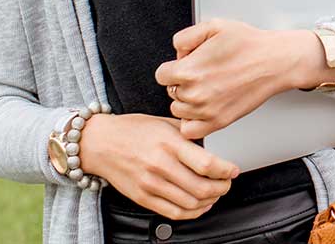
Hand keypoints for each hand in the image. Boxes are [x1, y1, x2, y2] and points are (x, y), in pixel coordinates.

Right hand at [77, 113, 238, 219]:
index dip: (226, 170)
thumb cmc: (132, 130)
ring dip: (210, 201)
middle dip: (222, 188)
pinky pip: (174, 213)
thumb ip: (188, 135)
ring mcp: (151, 184)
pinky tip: (199, 205)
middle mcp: (161, 165)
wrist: (101, 143)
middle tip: (227, 183)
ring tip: (215, 193)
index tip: (233, 170)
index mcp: (169, 143)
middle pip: (202, 187)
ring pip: (191, 203)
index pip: (206, 163)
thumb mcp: (164, 122)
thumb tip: (212, 145)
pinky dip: (193, 212)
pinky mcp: (143, 197)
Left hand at [155, 19, 305, 139]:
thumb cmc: (248, 44)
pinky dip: (193, 121)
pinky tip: (204, 107)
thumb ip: (184, 37)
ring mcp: (206, 111)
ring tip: (206, 87)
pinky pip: (190, 130)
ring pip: (179, 110)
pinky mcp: (219, 122)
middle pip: (170, 92)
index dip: (173, 67)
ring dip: (187, 101)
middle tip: (203, 72)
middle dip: (182, 82)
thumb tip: (176, 52)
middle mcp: (194, 94)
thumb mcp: (213, 26)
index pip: (161, 75)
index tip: (186, 64)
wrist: (273, 62)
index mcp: (188, 70)